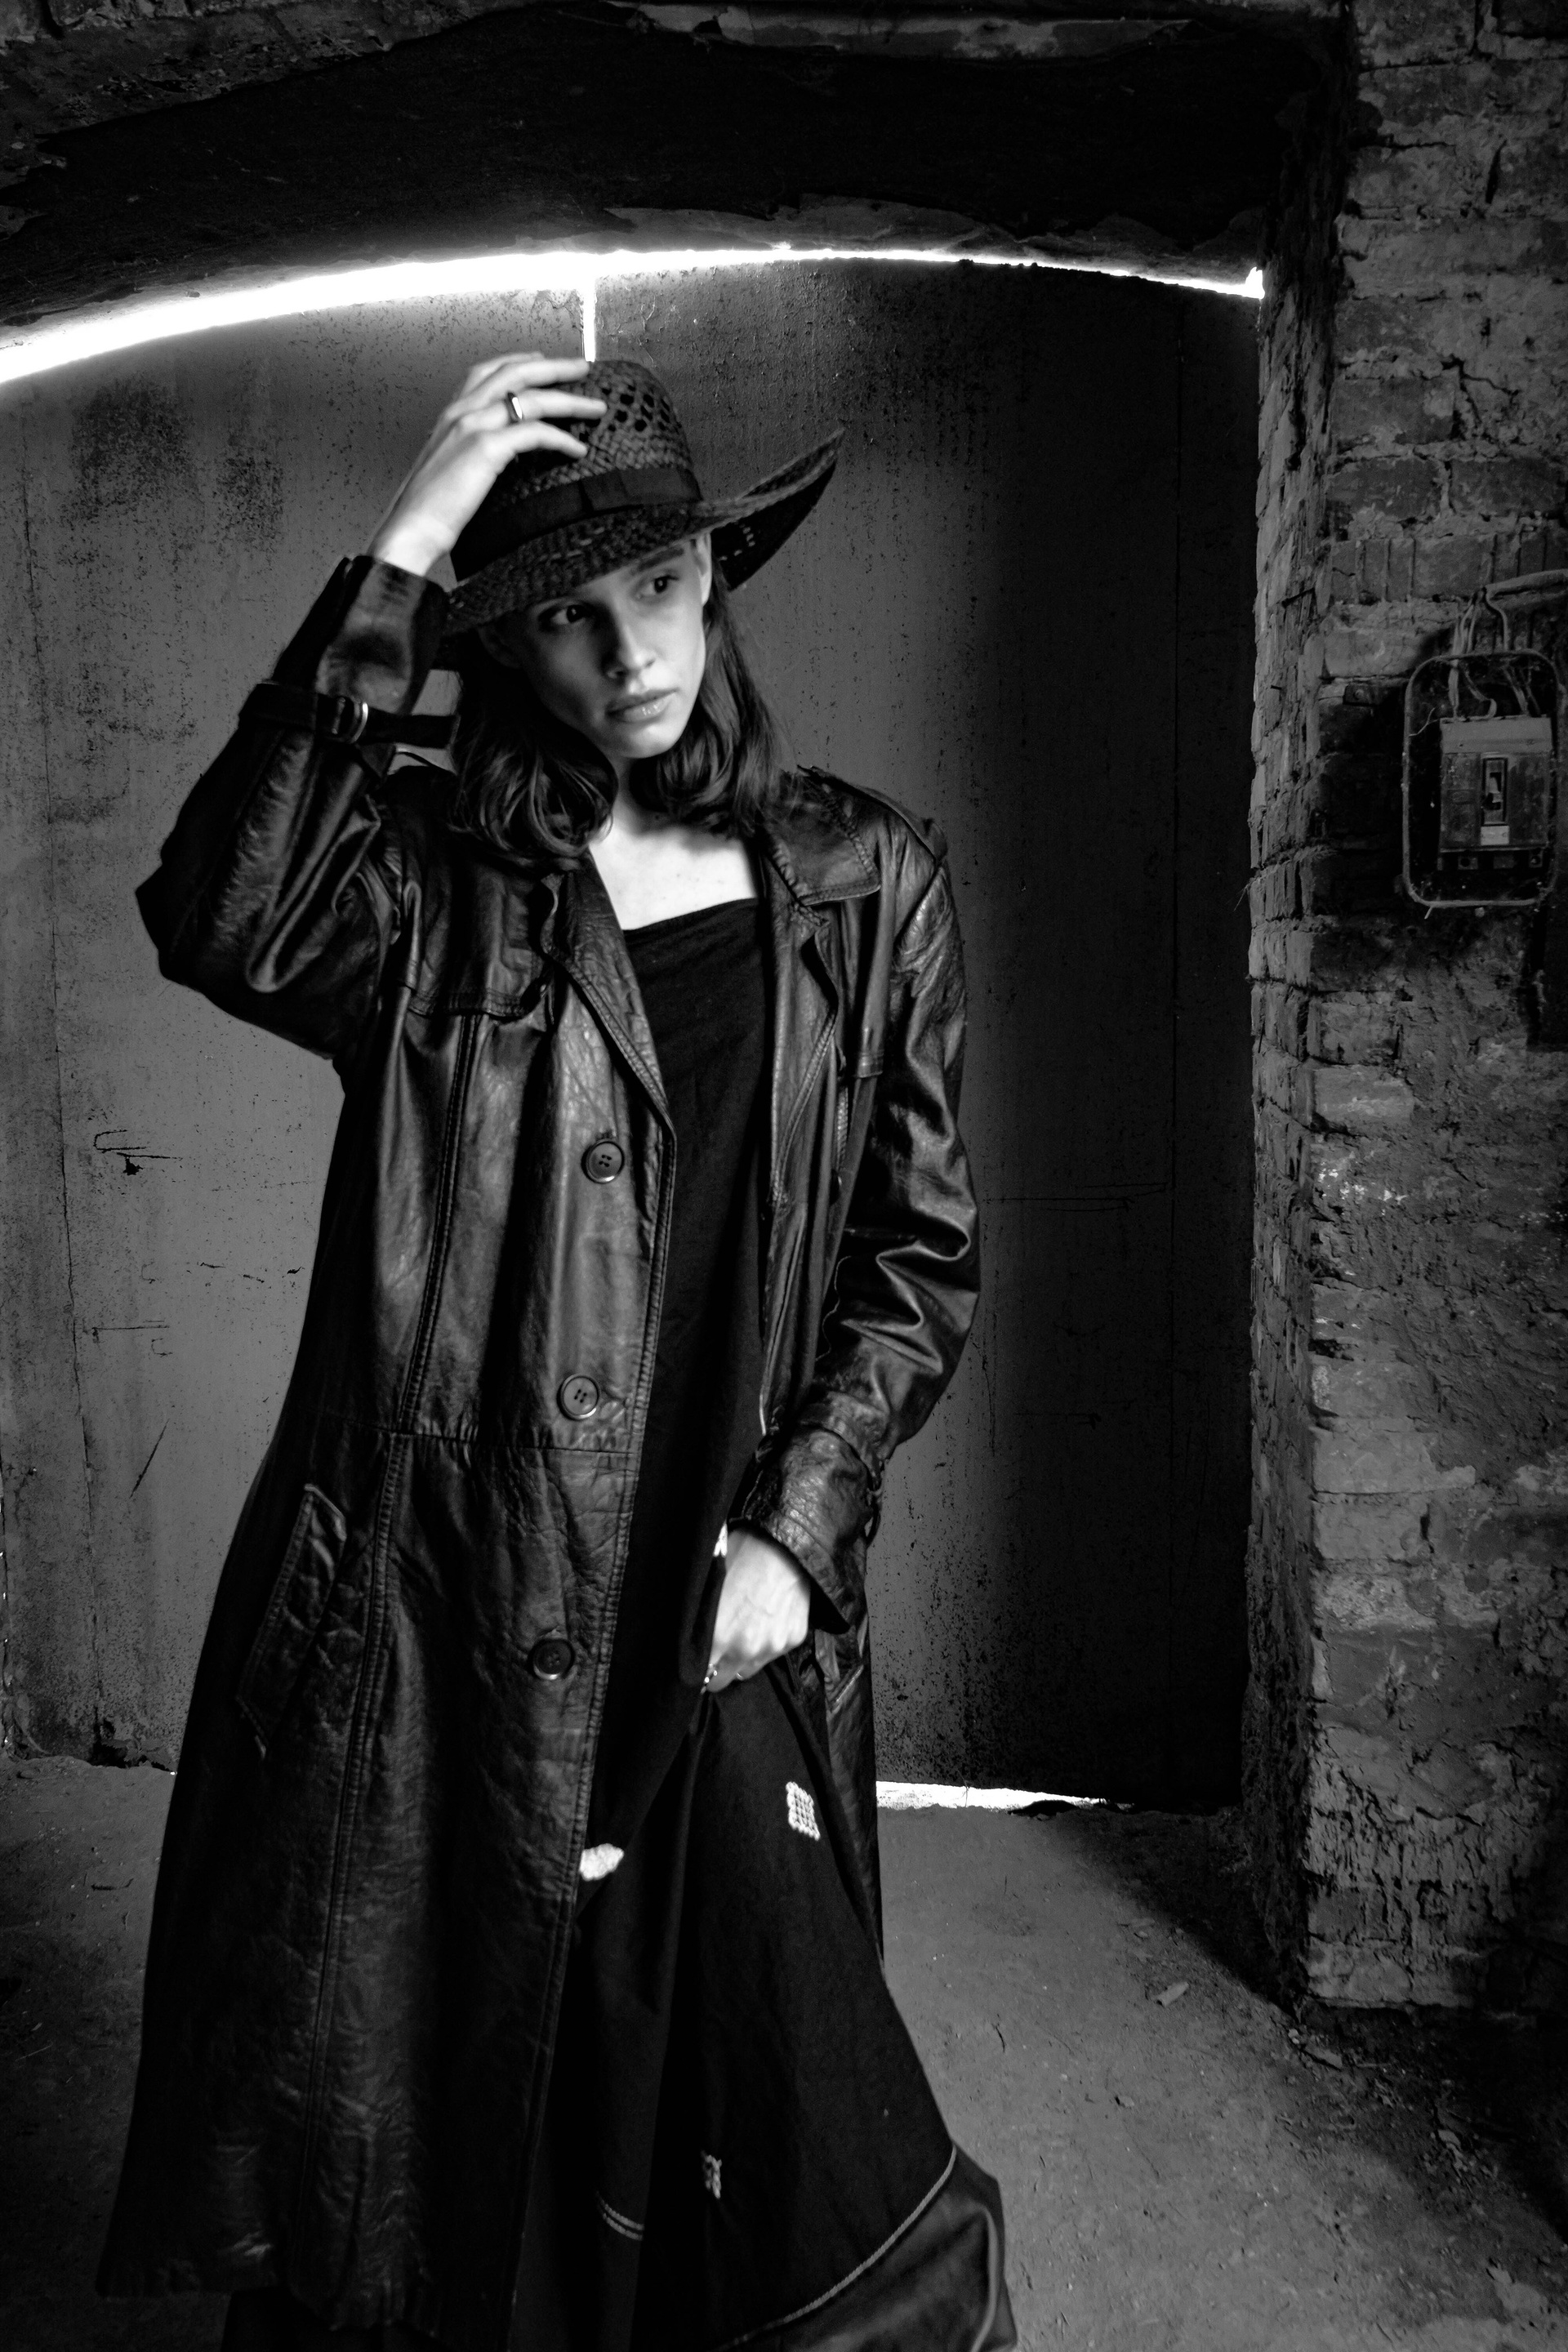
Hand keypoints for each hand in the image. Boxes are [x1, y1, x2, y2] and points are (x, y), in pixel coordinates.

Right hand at [367, 354, 605, 579]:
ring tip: (595, 407)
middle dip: (555, 367)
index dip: (520, 361)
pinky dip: (562, 438)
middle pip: (516, 372)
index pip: (489, 370)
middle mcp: (461, 411)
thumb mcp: (451, 468)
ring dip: (570, 400)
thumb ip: (473, 452)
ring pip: (531, 397)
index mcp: (451, 413)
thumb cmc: (428, 508)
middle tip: (583, 369)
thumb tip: (504, 454)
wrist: (409, 528)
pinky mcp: (485, 448)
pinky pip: (535, 433)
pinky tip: (577, 448)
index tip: (545, 361)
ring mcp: (472, 426)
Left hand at [704, 1529, 810, 1692]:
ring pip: (748, 1670)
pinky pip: (773, 1653)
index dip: (695, 1669)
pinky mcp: (794, 1639)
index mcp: (718, 1637)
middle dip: (717, 1668)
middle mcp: (745, 1649)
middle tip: (716, 1651)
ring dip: (742, 1659)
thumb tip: (687, 1638)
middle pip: (723, 1681)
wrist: (784, 1545)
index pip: (699, 1676)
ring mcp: (772, 1646)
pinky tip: (765, 1620)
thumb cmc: (741, 1557)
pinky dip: (767, 1644)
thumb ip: (699, 1622)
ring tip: (742, 1632)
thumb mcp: (709, 1587)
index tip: (695, 1662)